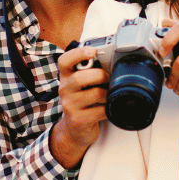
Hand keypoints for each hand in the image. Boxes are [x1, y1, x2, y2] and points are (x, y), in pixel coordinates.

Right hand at [50, 45, 108, 168]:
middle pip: (80, 77)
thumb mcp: (83, 85)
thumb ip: (91, 71)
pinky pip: (100, 111)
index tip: (92, 51)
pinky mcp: (78, 120)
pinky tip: (108, 108)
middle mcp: (65, 89)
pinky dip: (108, 109)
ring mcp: (70, 105)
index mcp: (66, 76)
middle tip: (108, 78)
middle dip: (100, 75)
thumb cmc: (83, 101)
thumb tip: (114, 60)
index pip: (64, 61)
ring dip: (107, 94)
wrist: (75, 128)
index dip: (77, 54)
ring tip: (108, 96)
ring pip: (94, 94)